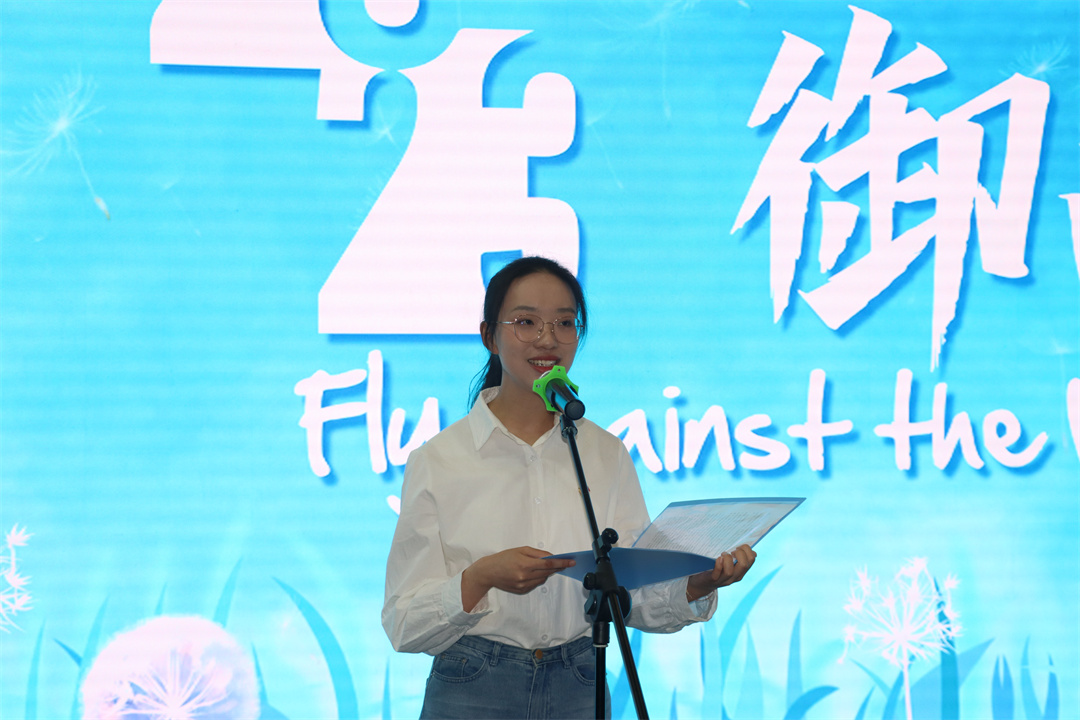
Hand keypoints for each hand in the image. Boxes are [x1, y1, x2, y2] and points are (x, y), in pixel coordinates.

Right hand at [461, 547, 575, 611]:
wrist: (488, 572)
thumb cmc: (504, 558)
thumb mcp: (520, 550)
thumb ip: (537, 553)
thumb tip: (551, 556)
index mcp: (525, 564)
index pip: (549, 564)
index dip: (562, 563)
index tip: (571, 562)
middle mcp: (525, 576)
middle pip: (547, 573)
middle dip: (557, 568)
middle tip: (564, 563)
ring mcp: (523, 585)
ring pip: (543, 579)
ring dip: (546, 573)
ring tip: (543, 566)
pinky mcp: (522, 591)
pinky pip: (536, 584)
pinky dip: (538, 578)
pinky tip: (533, 573)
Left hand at [685, 544, 756, 601]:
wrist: (702, 584)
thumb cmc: (717, 570)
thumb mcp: (731, 565)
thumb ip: (741, 559)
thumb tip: (754, 553)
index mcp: (741, 571)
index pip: (751, 560)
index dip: (747, 550)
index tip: (738, 547)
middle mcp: (735, 577)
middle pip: (744, 565)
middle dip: (739, 553)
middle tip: (731, 551)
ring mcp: (724, 580)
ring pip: (730, 571)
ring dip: (727, 559)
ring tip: (722, 555)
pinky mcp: (713, 580)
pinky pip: (717, 573)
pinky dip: (718, 565)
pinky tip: (718, 559)